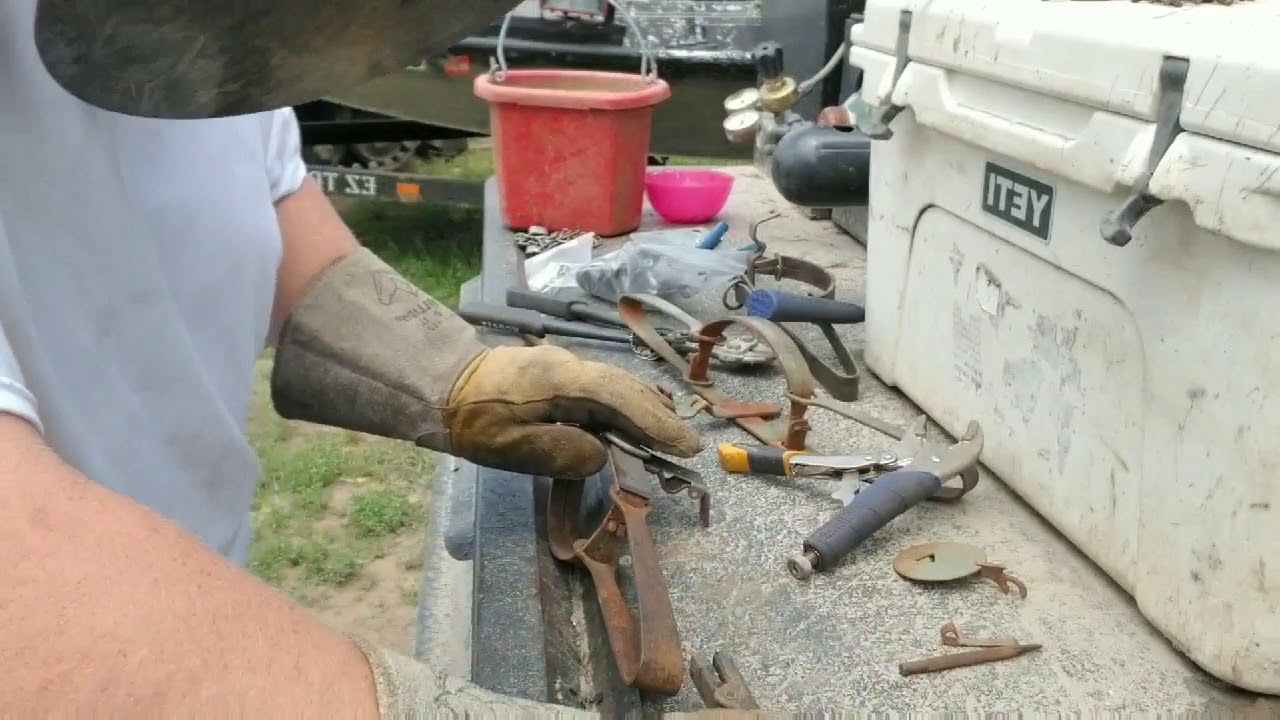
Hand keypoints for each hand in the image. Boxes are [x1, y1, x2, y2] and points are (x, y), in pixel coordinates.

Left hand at [444, 345, 700, 477]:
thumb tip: (600, 456)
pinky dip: (623, 406)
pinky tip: (629, 425)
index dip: (656, 423)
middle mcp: (571, 368)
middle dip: (659, 417)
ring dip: (644, 411)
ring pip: (616, 387)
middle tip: (686, 447)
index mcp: (562, 382)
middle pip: (626, 389)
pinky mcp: (557, 376)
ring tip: (667, 437)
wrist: (440, 383)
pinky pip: (600, 390)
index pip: (620, 399)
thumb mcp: (509, 446)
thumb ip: (558, 452)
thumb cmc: (471, 419)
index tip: (685, 446)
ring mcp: (564, 368)